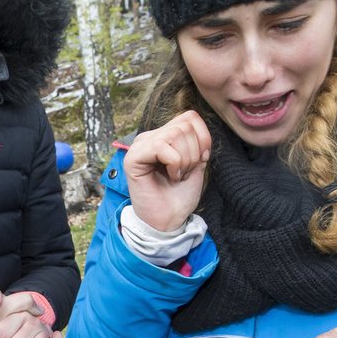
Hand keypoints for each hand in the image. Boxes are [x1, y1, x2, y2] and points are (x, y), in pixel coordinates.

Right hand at [124, 111, 211, 232]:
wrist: (169, 220)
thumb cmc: (180, 196)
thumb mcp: (197, 164)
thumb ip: (198, 143)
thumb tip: (200, 132)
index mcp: (164, 136)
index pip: (190, 117)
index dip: (203, 137)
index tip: (200, 161)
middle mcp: (150, 137)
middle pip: (184, 126)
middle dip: (194, 152)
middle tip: (185, 172)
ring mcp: (140, 146)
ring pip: (175, 134)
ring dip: (185, 159)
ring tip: (177, 175)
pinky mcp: (133, 158)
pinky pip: (162, 147)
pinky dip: (174, 163)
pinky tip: (171, 177)